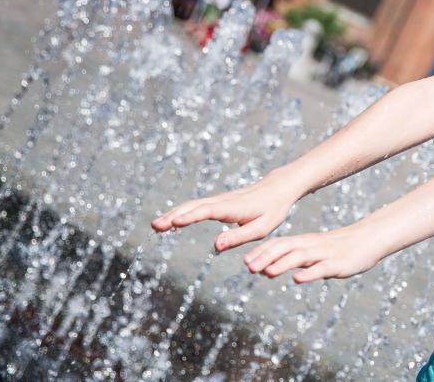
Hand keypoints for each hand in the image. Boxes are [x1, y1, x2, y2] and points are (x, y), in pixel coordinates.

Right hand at [151, 171, 304, 251]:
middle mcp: (223, 201)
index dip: (191, 216)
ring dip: (173, 213)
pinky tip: (171, 221)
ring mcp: (220, 199)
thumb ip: (239, 237)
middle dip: (174, 215)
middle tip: (155, 226)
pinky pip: (197, 206)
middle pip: (194, 206)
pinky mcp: (219, 201)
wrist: (278, 188)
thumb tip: (216, 246)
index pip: (209, 211)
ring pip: (193, 205)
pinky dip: (181, 211)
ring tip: (156, 226)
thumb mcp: (261, 228)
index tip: (174, 222)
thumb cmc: (272, 210)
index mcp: (234, 208)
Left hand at [242, 223, 383, 283]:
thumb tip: (267, 270)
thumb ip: (293, 260)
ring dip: (282, 264)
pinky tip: (298, 279)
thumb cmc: (339, 248)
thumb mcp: (313, 252)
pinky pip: (321, 268)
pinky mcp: (337, 263)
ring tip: (266, 272)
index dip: (262, 252)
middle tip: (248, 268)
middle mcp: (311, 245)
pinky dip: (309, 273)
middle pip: (285, 248)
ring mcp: (324, 254)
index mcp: (305, 242)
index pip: (279, 244)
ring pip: (300, 256)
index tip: (245, 261)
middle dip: (265, 257)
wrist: (369, 239)